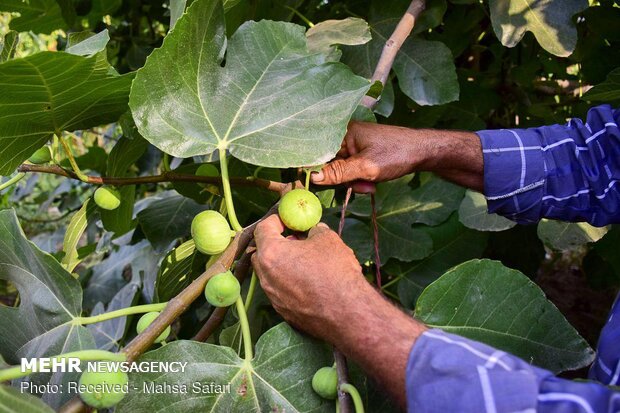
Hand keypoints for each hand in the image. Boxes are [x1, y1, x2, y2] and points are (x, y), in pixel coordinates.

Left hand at [251, 214, 372, 342]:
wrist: (347, 312)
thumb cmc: (335, 272)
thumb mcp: (328, 239)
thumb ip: (315, 231)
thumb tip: (314, 231)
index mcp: (271, 254)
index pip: (263, 229)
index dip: (275, 220)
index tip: (287, 220)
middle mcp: (266, 277)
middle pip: (261, 253)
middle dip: (275, 244)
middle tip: (295, 240)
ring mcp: (273, 297)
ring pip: (271, 274)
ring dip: (283, 265)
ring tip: (305, 261)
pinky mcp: (284, 312)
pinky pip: (281, 291)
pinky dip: (290, 283)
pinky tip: (310, 282)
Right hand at [311, 121, 419, 188]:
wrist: (424, 152)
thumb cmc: (396, 155)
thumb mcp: (366, 167)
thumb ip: (338, 173)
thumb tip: (312, 177)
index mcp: (343, 132)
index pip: (318, 152)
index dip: (316, 170)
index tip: (318, 185)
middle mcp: (346, 136)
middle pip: (330, 164)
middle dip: (343, 179)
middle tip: (363, 185)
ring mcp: (355, 145)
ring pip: (341, 171)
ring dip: (354, 182)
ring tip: (371, 184)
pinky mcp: (362, 154)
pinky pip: (352, 170)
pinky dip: (360, 179)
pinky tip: (373, 182)